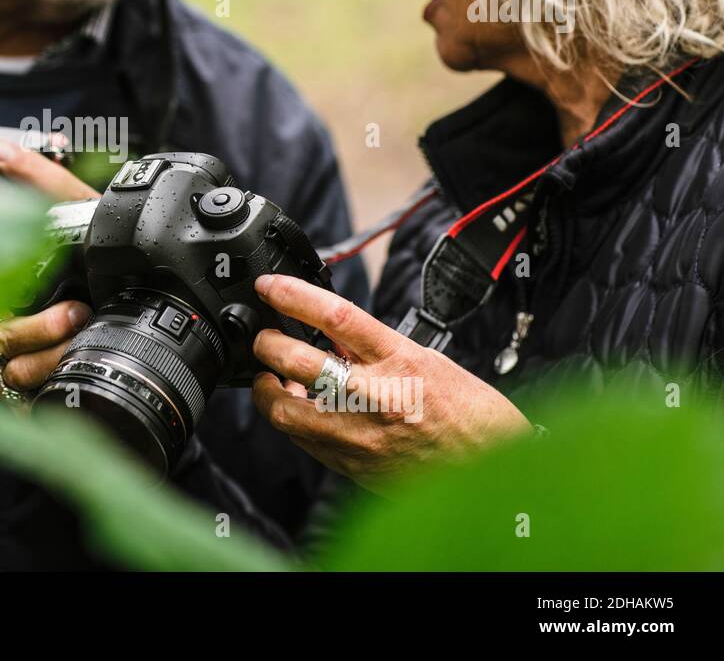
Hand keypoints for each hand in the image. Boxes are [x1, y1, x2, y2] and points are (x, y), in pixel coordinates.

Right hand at [0, 138, 98, 401]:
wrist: (152, 300)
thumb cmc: (104, 258)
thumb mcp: (79, 212)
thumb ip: (39, 180)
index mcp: (9, 287)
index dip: (13, 301)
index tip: (61, 300)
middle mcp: (11, 327)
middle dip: (39, 332)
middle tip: (79, 314)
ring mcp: (22, 363)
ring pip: (11, 372)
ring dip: (51, 356)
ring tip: (86, 334)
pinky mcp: (36, 394)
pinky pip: (26, 400)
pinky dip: (52, 387)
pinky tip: (79, 369)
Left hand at [250, 274, 532, 493]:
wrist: (493, 470)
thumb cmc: (468, 414)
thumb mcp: (426, 361)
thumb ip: (374, 348)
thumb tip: (330, 334)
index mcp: (400, 360)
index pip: (336, 315)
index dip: (294, 295)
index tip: (269, 286)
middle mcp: (376, 397)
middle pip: (298, 361)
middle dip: (267, 345)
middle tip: (263, 338)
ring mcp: (361, 435)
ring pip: (286, 411)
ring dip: (267, 391)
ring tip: (270, 378)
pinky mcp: (352, 465)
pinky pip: (303, 441)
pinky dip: (292, 421)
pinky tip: (297, 409)